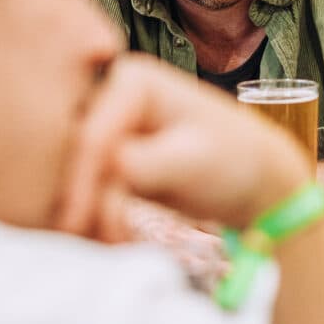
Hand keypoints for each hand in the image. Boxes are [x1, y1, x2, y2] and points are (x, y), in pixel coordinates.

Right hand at [56, 56, 311, 237]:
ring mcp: (106, 127)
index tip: (76, 222)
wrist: (252, 181)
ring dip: (82, 212)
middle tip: (86, 238)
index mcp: (132, 80)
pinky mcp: (106, 158)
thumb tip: (101, 170)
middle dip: (76, 199)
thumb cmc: (231, 160)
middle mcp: (111, 96)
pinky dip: (89, 215)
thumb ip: (140, 163)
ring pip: (70, 173)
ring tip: (108, 243)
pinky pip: (82, 188)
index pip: (91, 133)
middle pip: (71, 152)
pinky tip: (107, 238)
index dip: (80, 180)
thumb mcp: (189, 160)